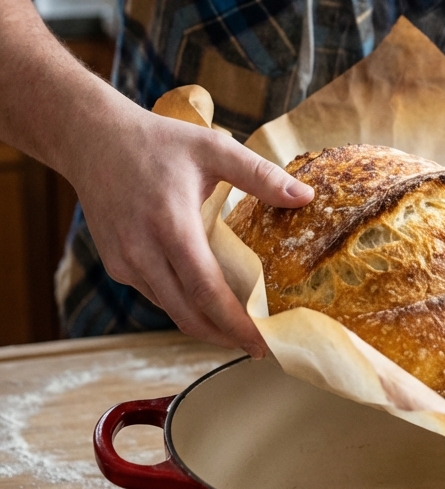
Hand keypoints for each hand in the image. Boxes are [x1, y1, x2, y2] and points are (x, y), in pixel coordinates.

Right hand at [66, 98, 312, 357]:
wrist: (94, 141)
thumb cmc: (158, 142)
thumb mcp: (212, 148)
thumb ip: (260, 175)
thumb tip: (305, 198)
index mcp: (172, 225)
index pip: (207, 291)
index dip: (236, 324)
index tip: (263, 343)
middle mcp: (143, 251)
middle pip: (188, 315)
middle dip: (225, 337)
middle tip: (259, 347)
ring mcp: (125, 262)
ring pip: (170, 310)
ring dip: (204, 325)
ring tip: (238, 328)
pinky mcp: (116, 265)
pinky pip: (156, 294)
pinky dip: (182, 304)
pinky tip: (206, 299)